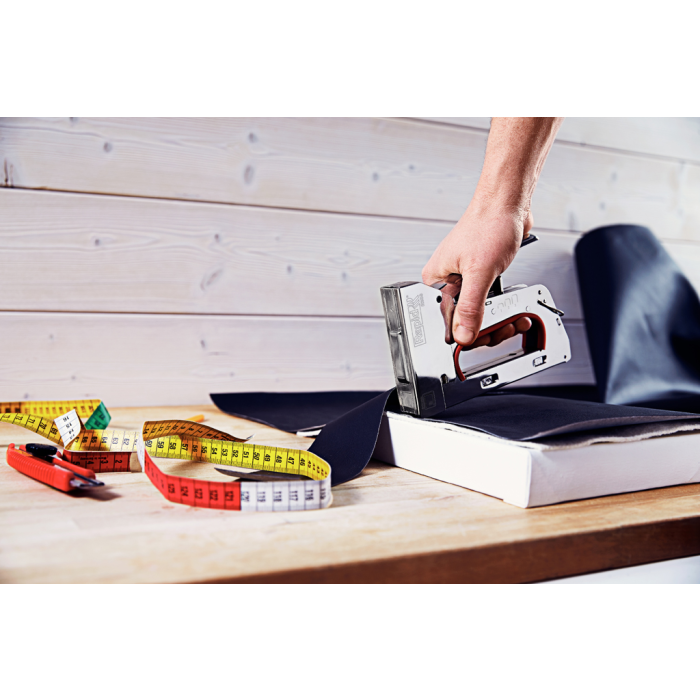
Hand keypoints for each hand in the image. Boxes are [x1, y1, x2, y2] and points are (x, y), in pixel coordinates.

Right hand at [422, 203, 533, 346]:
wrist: (508, 204)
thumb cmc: (489, 225)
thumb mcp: (480, 273)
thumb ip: (470, 308)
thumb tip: (463, 335)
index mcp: (436, 281)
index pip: (445, 321)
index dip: (465, 334)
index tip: (485, 338)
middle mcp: (447, 281)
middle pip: (462, 320)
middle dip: (486, 328)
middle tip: (504, 329)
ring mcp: (464, 280)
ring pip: (477, 313)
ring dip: (497, 320)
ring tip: (513, 321)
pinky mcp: (479, 277)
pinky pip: (487, 301)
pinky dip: (501, 308)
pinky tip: (512, 310)